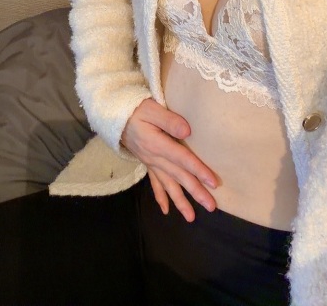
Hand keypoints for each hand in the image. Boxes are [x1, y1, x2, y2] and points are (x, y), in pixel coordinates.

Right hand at [121, 98, 217, 221]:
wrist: (113, 116)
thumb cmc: (135, 109)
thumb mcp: (151, 109)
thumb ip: (169, 120)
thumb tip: (187, 132)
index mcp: (157, 144)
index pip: (182, 159)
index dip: (199, 171)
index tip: (213, 183)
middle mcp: (154, 158)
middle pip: (178, 177)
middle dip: (195, 192)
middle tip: (211, 206)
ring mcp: (150, 163)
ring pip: (167, 185)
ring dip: (180, 201)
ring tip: (191, 218)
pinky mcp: (147, 163)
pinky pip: (154, 183)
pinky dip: (160, 197)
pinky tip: (166, 210)